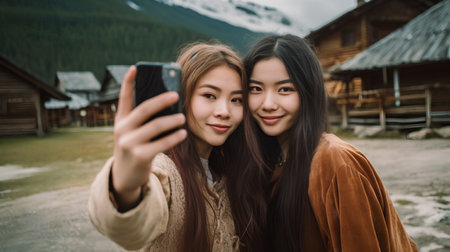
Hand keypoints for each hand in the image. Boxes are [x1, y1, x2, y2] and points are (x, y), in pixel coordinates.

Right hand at [111, 66, 186, 210]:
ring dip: (172, 121)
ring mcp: (130, 143)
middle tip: (176, 95)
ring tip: (182, 117)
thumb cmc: (134, 148)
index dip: (128, 82)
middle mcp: (122, 129)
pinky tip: (183, 133)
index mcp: (121, 120)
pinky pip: (162, 143)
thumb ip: (143, 120)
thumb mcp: (132, 133)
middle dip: (161, 100)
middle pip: (144, 109)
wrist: (124, 177)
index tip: (135, 67)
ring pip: (155, 126)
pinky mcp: (140, 156)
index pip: (124, 97)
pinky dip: (174, 137)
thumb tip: (168, 105)